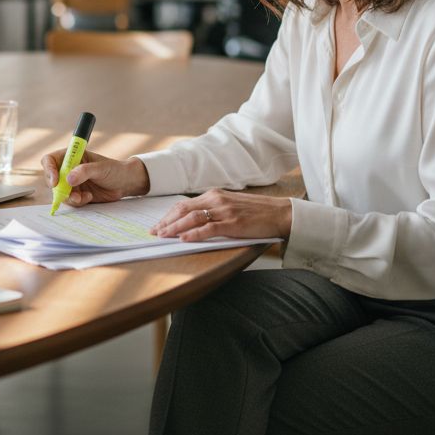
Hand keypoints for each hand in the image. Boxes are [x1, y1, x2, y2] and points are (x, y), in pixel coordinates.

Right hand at [40, 149, 149, 205]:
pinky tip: (89, 197)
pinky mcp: (77, 194)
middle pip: (51, 178)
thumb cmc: (115, 170)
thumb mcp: (101, 168)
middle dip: (58, 188)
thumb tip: (68, 179)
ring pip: (59, 192)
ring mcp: (72, 183)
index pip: (50, 160)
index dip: (49, 169)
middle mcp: (68, 169)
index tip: (55, 181)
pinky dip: (77, 201)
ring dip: (69, 197)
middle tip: (69, 193)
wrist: (125, 184)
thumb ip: (85, 172)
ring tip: (83, 197)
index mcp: (72, 156)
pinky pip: (70, 201)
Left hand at [150, 189, 291, 241]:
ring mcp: (224, 211)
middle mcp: (217, 200)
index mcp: (215, 194)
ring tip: (163, 235)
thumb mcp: (231, 205)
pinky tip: (183, 239)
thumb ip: (213, 209)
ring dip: (175, 228)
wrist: (280, 213)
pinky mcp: (233, 224)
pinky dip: (194, 234)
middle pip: (184, 210)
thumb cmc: (257, 211)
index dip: (169, 215)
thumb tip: (194, 220)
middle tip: (154, 232)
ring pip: (192, 218)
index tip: (158, 224)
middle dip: (166, 222)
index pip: (185, 204)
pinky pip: (209, 228)